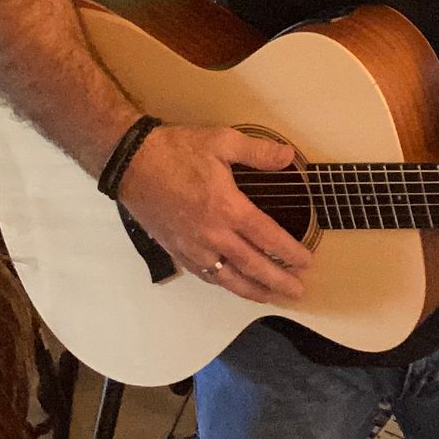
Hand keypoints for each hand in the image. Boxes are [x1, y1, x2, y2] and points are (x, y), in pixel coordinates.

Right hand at [117, 124, 310, 301]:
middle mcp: (213, 235)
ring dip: (252, 290)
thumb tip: (288, 157)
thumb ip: (257, 151)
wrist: (132, 163)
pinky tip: (231, 285)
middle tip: (297, 291)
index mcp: (228, 208)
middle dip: (278, 281)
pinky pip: (205, 275)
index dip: (289, 252)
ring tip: (270, 297)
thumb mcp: (221, 141)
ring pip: (228, 278)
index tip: (306, 262)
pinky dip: (223, 284)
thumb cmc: (176, 151)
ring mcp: (193, 247)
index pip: (267, 238)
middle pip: (252, 266)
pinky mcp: (176, 250)